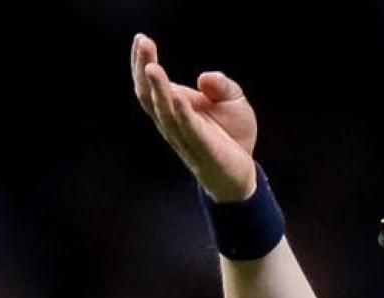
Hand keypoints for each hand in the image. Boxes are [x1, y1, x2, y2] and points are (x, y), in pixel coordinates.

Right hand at [130, 33, 259, 202]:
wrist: (243, 172)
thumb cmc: (233, 135)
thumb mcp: (233, 99)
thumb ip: (220, 85)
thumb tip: (202, 78)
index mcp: (174, 108)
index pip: (149, 85)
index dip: (142, 63)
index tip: (141, 39)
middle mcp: (172, 122)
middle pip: (148, 95)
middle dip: (143, 68)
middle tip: (142, 42)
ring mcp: (185, 136)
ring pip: (164, 111)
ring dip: (158, 88)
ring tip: (152, 66)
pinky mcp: (202, 148)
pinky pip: (188, 129)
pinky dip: (181, 112)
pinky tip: (176, 96)